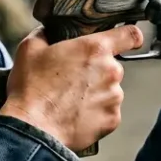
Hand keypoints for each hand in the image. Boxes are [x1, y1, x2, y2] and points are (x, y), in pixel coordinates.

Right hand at [0, 24, 143, 152]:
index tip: (127, 42)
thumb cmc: (31, 89)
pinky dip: (95, 114)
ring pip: (110, 91)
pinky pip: (107, 112)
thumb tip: (49, 32)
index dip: (130, 37)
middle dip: (96, 72)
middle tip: (72, 81)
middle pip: (112, 67)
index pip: (130, 35)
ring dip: (95, 94)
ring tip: (70, 102)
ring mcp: (114, 97)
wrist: (32, 128)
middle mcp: (111, 71)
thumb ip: (46, 34)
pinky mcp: (112, 120)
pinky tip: (75, 115)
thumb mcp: (29, 49)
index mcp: (95, 49)